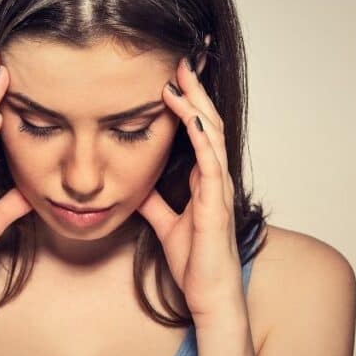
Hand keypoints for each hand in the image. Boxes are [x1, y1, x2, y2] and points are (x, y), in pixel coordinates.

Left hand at [136, 55, 243, 325]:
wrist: (208, 296)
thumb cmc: (195, 263)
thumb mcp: (166, 224)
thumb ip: (155, 202)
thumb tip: (136, 186)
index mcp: (205, 180)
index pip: (198, 131)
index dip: (187, 102)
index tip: (171, 76)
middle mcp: (216, 178)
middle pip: (207, 123)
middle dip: (194, 91)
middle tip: (180, 60)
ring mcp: (219, 189)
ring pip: (210, 135)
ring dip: (195, 105)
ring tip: (180, 78)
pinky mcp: (216, 204)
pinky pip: (210, 164)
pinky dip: (200, 138)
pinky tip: (189, 117)